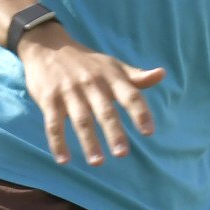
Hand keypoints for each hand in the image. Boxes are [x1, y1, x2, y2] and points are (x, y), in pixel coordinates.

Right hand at [19, 28, 163, 166]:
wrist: (47, 47)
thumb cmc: (87, 62)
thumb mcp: (112, 65)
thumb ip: (136, 76)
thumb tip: (162, 74)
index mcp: (110, 78)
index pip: (130, 96)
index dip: (140, 113)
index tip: (149, 132)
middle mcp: (91, 84)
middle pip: (105, 111)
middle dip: (114, 132)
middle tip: (122, 154)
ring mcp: (69, 92)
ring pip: (81, 119)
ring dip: (88, 141)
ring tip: (97, 162)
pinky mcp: (49, 99)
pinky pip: (53, 124)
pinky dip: (57, 142)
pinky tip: (64, 160)